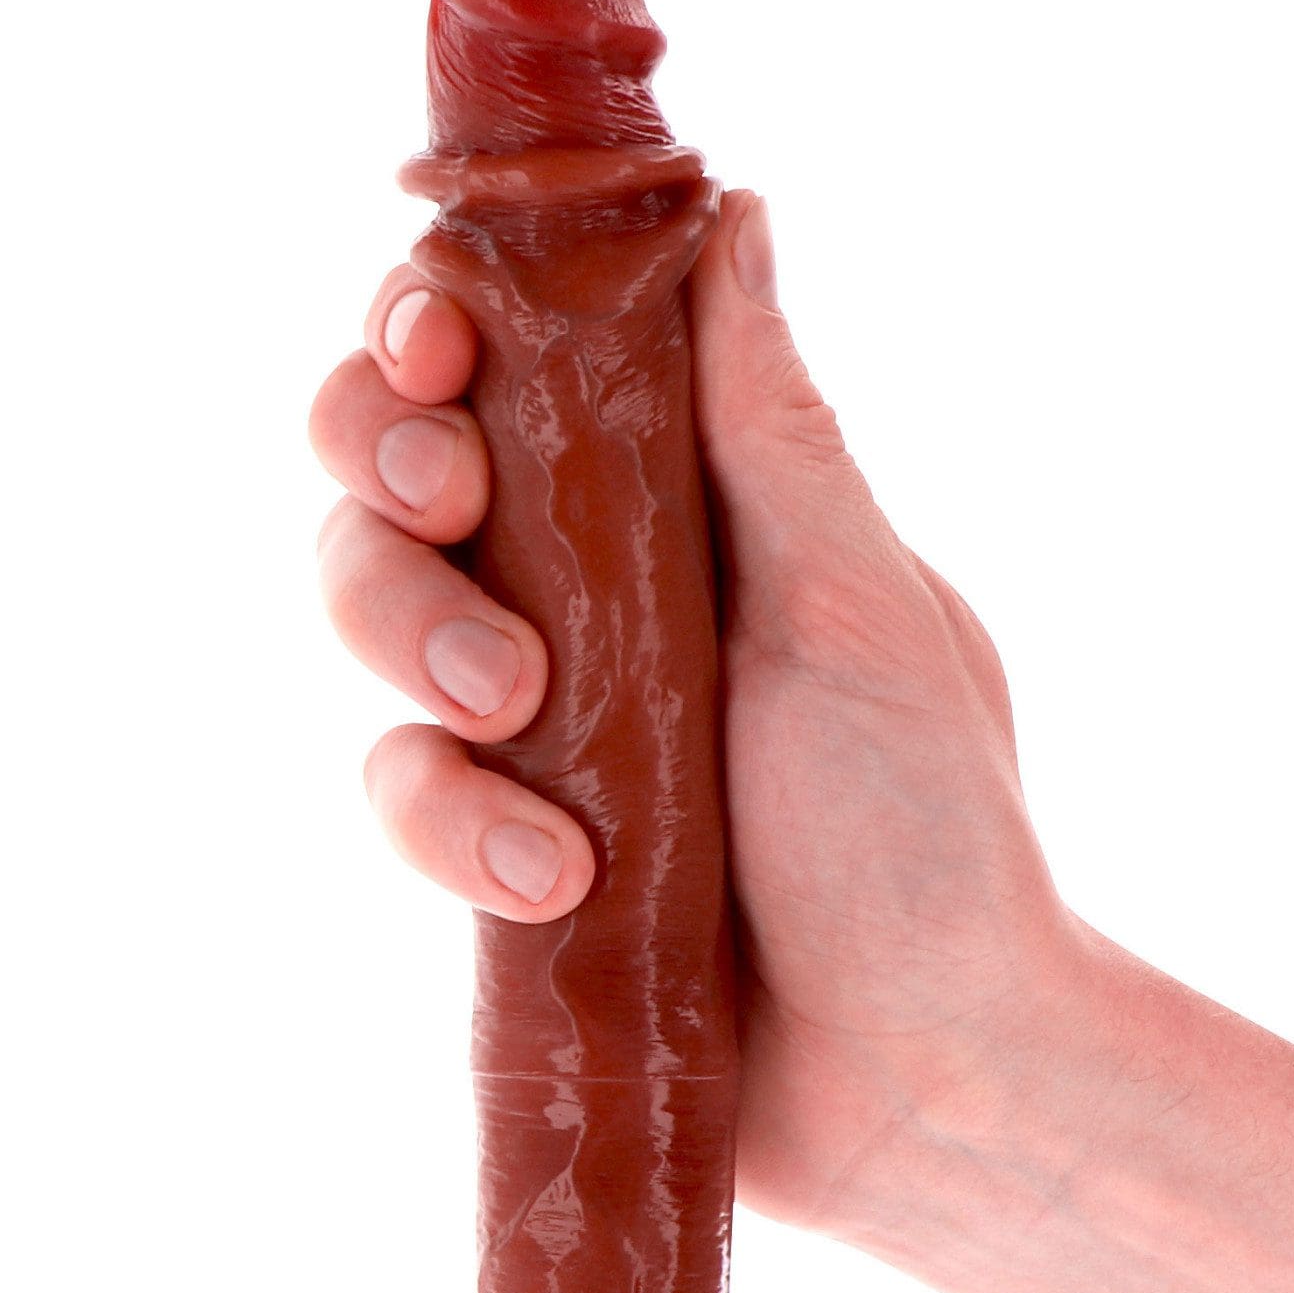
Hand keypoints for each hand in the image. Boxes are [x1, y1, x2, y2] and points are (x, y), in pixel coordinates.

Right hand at [310, 192, 1074, 1237]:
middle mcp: (584, 596)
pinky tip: (559, 877)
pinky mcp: (488, 855)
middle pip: (393, 467)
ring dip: (414, 634)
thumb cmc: (930, 834)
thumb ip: (770, 426)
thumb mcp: (861, 605)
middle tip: (452, 496)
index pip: (514, 366)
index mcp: (678, 506)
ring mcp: (529, 729)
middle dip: (386, 460)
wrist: (923, 1076)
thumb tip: (735, 216)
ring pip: (363, 615)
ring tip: (523, 714)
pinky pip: (397, 793)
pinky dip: (453, 823)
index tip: (443, 342)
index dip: (438, 331)